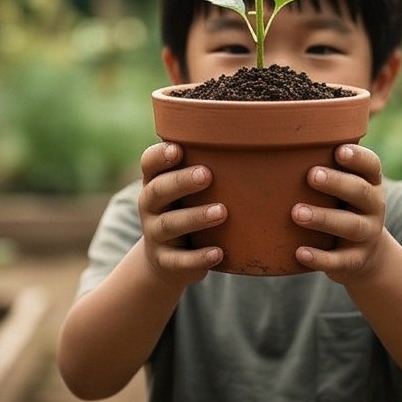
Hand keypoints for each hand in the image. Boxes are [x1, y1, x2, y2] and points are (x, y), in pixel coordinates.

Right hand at [137, 142, 224, 286]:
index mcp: (155, 182)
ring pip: (170, 225)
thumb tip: (252, 139)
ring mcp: (155, 235)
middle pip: (158, 191)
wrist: (166, 262)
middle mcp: (150, 207)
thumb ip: (205, 168)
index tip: (178, 149)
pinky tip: (218, 252)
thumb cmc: (186, 211)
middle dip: (181, 182)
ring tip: (222, 211)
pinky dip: (199, 257)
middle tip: (207, 175)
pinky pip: (180, 260)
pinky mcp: (166, 262)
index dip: (160, 156)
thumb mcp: (187, 191)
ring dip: (195, 217)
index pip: (149, 163)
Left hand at [292, 144, 387, 282]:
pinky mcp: (356, 261)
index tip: (339, 151)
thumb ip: (323, 168)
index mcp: (370, 183)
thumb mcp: (343, 189)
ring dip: (324, 218)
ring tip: (297, 213)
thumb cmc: (342, 209)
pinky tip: (300, 252)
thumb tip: (275, 142)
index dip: (358, 158)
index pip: (371, 166)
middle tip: (311, 176)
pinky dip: (320, 258)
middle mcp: (374, 207)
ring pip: (350, 225)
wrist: (364, 256)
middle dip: (337, 183)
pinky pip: (340, 260)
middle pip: (360, 192)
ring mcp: (368, 235)